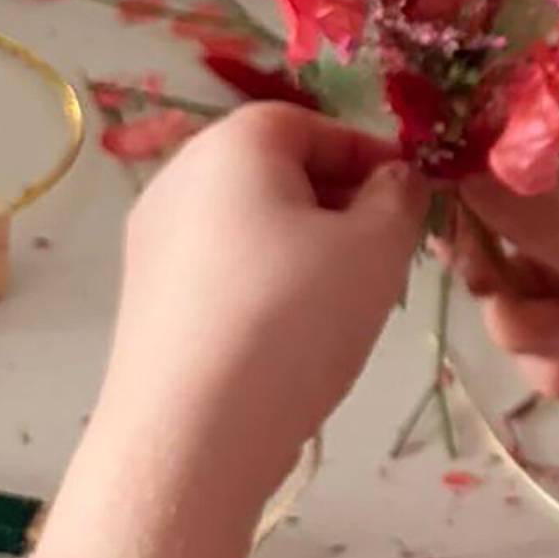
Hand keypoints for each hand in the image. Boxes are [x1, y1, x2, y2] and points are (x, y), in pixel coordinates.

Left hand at [0, 110, 426, 557]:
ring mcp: (152, 238)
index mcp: (233, 143)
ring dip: (304, 245)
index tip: (414, 203)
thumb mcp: (377, 249)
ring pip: (251, 221)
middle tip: (385, 256)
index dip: (373, 158)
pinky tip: (290, 336)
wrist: (192, 433)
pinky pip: (221, 266)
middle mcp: (180, 176)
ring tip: (343, 302)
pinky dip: (264, 282)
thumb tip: (395, 178)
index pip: (315, 124)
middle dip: (339, 203)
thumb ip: (399, 197)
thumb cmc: (293, 319)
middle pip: (278, 169)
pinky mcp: (144, 295)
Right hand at [460, 99, 558, 510]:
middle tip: (507, 292)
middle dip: (509, 268)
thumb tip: (461, 166)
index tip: (443, 184)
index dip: (490, 149)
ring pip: (522, 287)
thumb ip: (547, 220)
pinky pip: (546, 337)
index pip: (546, 125)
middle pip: (515, 215)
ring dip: (538, 328)